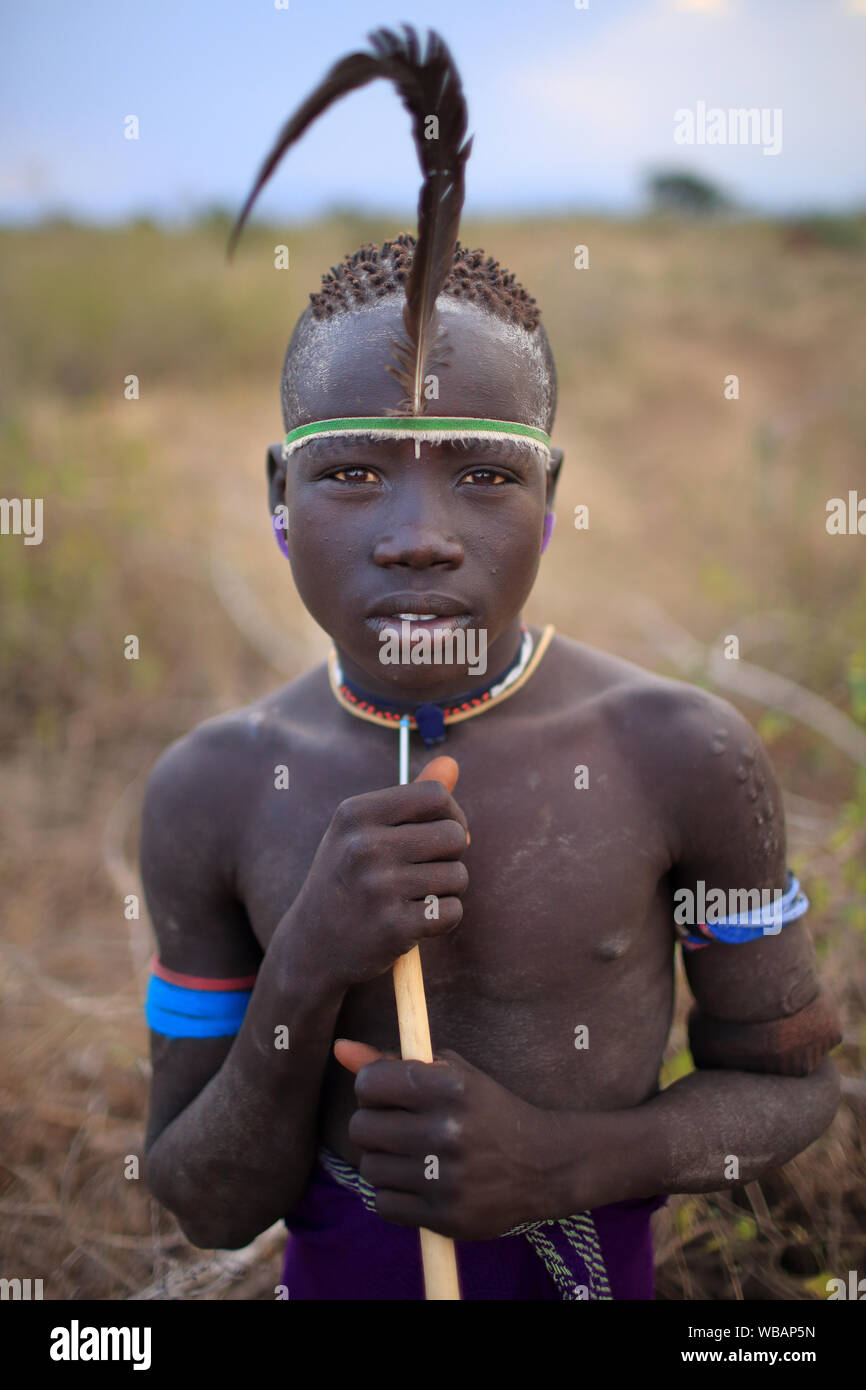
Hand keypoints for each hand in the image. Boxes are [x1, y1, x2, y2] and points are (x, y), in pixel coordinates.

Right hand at [287, 757, 469, 992]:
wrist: (311, 946)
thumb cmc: (347, 879)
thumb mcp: (363, 832)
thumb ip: (411, 798)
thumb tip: (452, 762)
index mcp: (356, 814)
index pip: (435, 795)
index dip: (452, 814)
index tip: (442, 834)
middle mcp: (364, 846)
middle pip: (454, 834)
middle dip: (452, 855)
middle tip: (425, 871)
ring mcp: (378, 888)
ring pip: (458, 876)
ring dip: (446, 890)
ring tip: (413, 897)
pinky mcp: (394, 927)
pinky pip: (452, 911)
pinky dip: (442, 918)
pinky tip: (413, 921)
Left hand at [334, 1040, 552, 1240]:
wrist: (542, 1164)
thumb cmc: (487, 1110)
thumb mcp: (451, 1074)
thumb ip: (393, 1061)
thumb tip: (340, 1048)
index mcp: (449, 1087)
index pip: (369, 1083)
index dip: (371, 1087)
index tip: (388, 1094)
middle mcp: (447, 1131)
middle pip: (361, 1128)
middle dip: (372, 1125)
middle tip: (396, 1127)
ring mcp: (446, 1178)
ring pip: (370, 1168)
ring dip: (383, 1161)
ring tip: (411, 1155)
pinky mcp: (445, 1216)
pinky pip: (383, 1204)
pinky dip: (393, 1194)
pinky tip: (418, 1183)